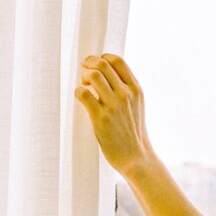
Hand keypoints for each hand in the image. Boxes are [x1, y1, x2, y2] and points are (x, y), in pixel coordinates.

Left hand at [74, 53, 152, 173]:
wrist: (136, 157)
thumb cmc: (134, 133)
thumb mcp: (138, 106)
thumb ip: (127, 90)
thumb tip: (107, 75)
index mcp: (136, 89)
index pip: (118, 61)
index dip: (103, 58)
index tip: (96, 65)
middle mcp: (126, 94)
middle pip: (102, 64)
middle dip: (88, 63)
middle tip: (84, 72)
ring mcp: (113, 105)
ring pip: (92, 75)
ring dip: (83, 77)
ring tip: (84, 87)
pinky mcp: (100, 117)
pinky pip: (83, 94)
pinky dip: (78, 92)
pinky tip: (81, 99)